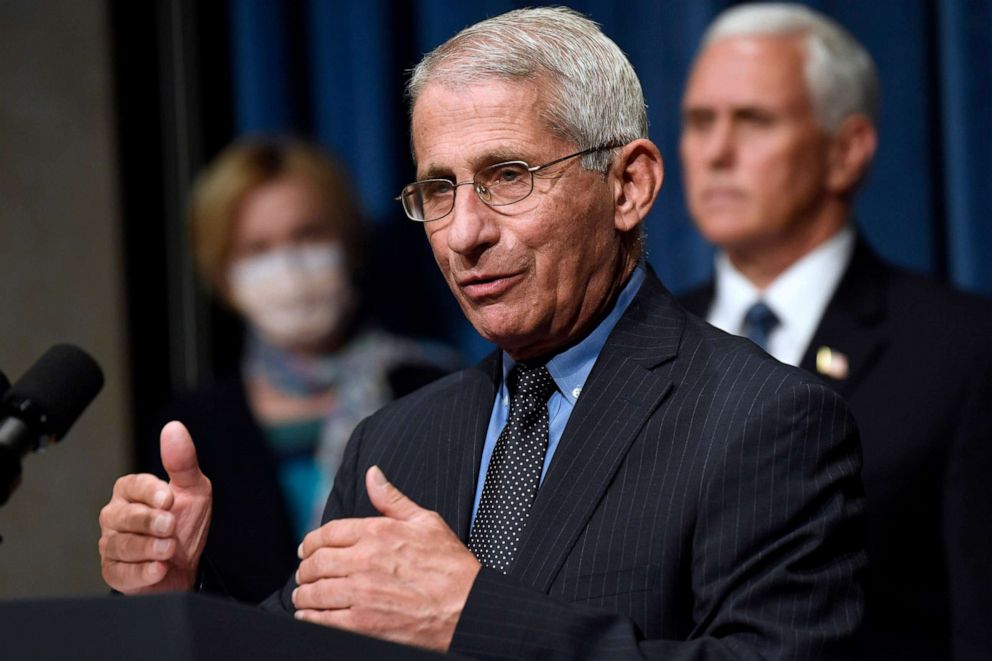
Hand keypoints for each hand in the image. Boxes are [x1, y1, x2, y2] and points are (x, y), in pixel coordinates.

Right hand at [98, 421, 211, 592]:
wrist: (186, 564)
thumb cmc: (185, 522)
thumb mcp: (193, 489)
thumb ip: (182, 462)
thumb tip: (174, 428)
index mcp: (130, 491)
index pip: (131, 485)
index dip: (149, 491)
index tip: (168, 498)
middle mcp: (115, 516)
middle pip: (125, 516)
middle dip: (150, 521)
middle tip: (170, 525)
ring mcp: (111, 545)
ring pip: (122, 545)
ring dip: (149, 547)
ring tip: (170, 548)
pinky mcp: (114, 571)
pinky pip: (122, 572)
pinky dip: (142, 572)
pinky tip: (158, 569)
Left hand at [293, 466, 480, 650]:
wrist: (467, 607)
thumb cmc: (451, 566)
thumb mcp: (426, 522)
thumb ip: (392, 499)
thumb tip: (372, 474)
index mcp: (378, 533)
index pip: (328, 533)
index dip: (311, 541)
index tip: (307, 549)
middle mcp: (365, 561)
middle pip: (317, 562)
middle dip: (306, 568)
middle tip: (305, 573)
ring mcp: (362, 594)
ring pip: (315, 591)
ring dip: (304, 593)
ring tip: (304, 595)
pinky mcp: (362, 624)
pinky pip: (323, 619)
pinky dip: (310, 617)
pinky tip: (309, 615)